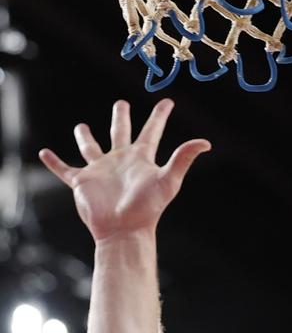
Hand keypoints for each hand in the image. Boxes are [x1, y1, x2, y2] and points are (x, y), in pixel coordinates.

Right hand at [39, 99, 210, 241]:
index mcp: (140, 159)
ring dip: (85, 137)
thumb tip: (206, 142)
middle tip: (122, 104)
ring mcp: (100, 172)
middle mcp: (120, 162)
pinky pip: (65, 170)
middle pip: (120, 133)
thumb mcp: (168, 180)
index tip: (168, 101)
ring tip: (81, 126)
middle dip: (121, 118)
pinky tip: (44, 153)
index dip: (160, 116)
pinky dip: (53, 163)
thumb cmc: (147, 208)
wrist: (124, 231)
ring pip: (91, 149)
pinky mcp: (82, 183)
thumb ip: (183, 159)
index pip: (152, 132)